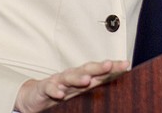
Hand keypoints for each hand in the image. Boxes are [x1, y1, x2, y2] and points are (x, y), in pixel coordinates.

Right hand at [13, 59, 129, 112]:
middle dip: (98, 67)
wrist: (35, 96)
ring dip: (78, 78)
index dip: (113, 67)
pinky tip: (60, 93)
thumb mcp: (80, 91)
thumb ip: (95, 86)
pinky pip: (50, 88)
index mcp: (82, 77)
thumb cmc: (61, 92)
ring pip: (68, 77)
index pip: (99, 71)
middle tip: (109, 65)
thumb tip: (118, 84)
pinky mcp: (44, 88)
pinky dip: (55, 90)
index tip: (126, 64)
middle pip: (86, 69)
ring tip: (87, 80)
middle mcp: (71, 77)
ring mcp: (58, 81)